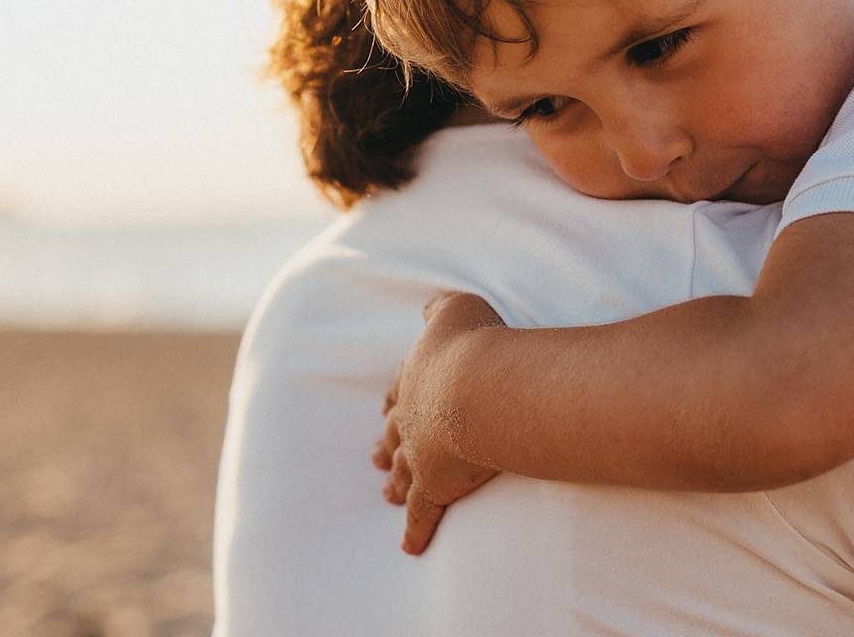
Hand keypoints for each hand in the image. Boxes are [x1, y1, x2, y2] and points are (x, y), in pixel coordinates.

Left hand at [372, 291, 506, 553]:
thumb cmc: (474, 344)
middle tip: (375, 457)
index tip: (387, 409)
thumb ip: (440, 308)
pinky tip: (410, 547)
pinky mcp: (435, 487)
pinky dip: (416, 530)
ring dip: (394, 483)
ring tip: (386, 493)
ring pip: (401, 474)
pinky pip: (422, 514)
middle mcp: (411, 418)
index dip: (396, 401)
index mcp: (415, 378)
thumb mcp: (456, 309)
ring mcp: (419, 455)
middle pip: (393, 435)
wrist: (479, 387)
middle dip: (385, 445)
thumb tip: (428, 307)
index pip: (400, 392)